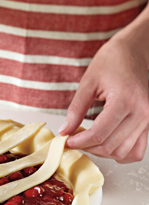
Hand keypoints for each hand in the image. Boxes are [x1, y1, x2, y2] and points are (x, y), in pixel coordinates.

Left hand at [60, 36, 148, 162]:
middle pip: (111, 145)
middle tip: (73, 139)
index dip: (79, 141)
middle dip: (88, 147)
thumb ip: (75, 109)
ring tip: (87, 140)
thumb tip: (64, 130)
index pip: (99, 133)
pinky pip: (137, 150)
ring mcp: (148, 119)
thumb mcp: (88, 82)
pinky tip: (105, 144)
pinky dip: (120, 153)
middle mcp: (142, 113)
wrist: (134, 52)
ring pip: (124, 152)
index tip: (66, 140)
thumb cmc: (111, 62)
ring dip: (102, 152)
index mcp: (125, 100)